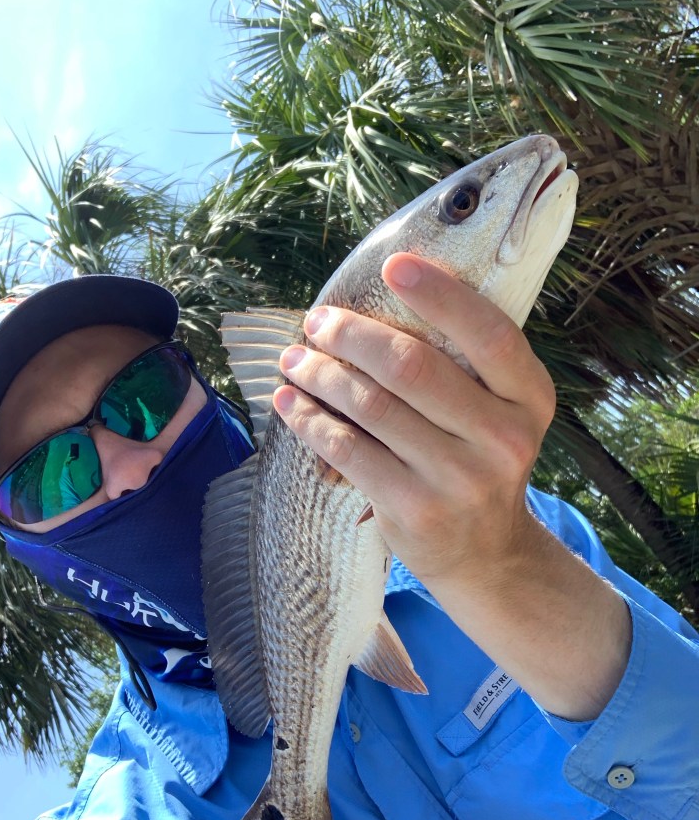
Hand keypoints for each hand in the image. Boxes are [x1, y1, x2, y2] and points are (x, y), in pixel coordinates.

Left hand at [272, 252, 554, 592]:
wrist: (485, 554)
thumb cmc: (478, 462)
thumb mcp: (498, 414)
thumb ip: (464, 366)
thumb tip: (381, 301)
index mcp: (529, 398)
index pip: (489, 333)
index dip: (440, 295)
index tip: (393, 265)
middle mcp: (503, 438)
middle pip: (412, 367)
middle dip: (353, 336)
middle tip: (318, 322)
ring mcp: (459, 479)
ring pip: (372, 406)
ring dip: (321, 375)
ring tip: (294, 360)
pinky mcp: (415, 509)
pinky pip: (348, 450)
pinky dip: (311, 421)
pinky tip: (291, 403)